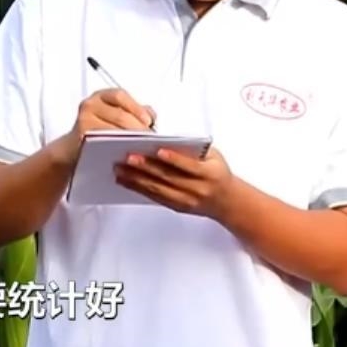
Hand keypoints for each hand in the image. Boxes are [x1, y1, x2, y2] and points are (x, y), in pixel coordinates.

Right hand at [47, 89, 155, 167]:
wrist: (73, 147)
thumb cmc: (100, 129)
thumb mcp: (115, 114)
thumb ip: (135, 111)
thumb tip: (151, 116)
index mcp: (101, 96)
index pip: (120, 96)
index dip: (136, 107)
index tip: (148, 121)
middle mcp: (90, 104)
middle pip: (119, 115)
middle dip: (137, 128)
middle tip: (150, 139)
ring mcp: (83, 121)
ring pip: (112, 130)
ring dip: (129, 139)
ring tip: (142, 146)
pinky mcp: (80, 137)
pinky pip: (102, 143)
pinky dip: (116, 147)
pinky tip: (126, 152)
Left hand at [114, 145, 236, 218]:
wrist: (226, 201)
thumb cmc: (218, 172)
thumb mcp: (214, 157)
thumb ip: (194, 150)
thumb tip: (166, 140)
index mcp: (210, 173)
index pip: (189, 166)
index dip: (174, 158)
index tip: (157, 150)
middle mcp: (198, 189)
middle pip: (169, 178)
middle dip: (147, 168)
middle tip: (128, 157)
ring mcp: (186, 200)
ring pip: (158, 189)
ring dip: (137, 179)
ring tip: (120, 169)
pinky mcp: (176, 207)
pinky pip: (155, 197)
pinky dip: (139, 189)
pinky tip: (126, 181)